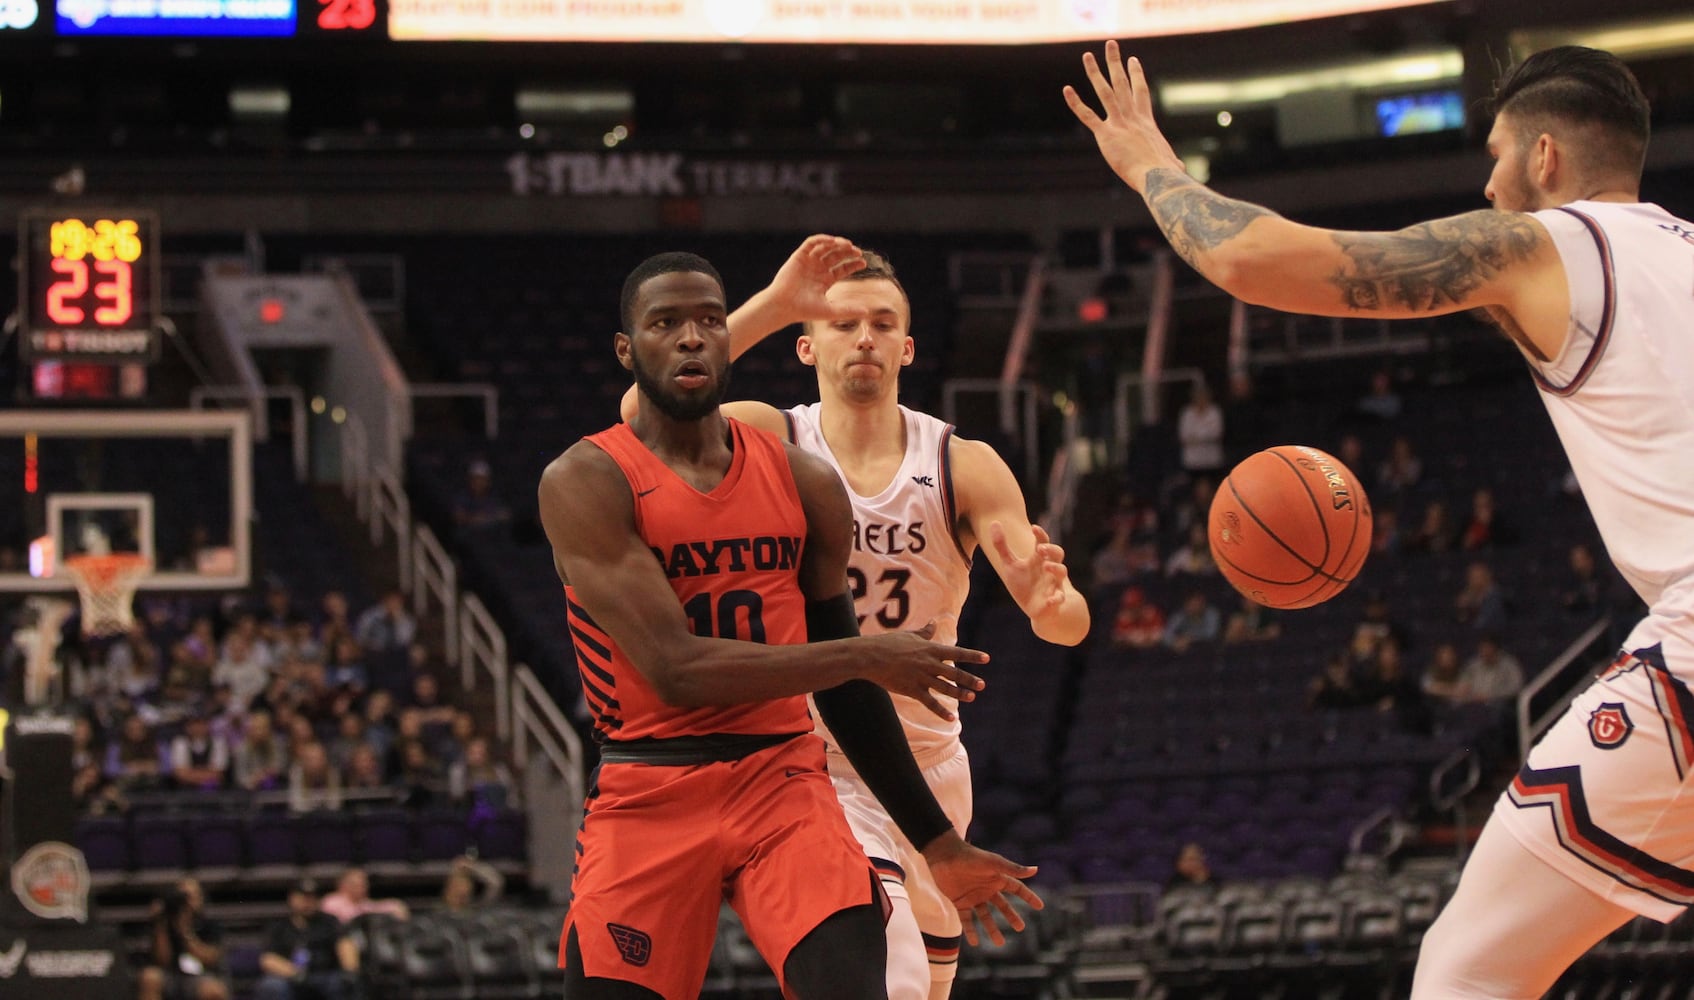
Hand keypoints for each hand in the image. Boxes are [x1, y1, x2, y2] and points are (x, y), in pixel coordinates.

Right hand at [765, 235, 865, 325]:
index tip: (863, 263)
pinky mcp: (799, 256)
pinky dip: (822, 239)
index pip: (842, 268)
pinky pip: (811, 243)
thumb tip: (867, 312)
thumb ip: (848, 310)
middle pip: (836, 255)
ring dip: (837, 244)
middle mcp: (817, 269)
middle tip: (858, 252)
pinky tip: (832, 241)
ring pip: (825, 247)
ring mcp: (808, 261)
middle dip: (848, 252)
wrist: (784, 306)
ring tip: (848, 245)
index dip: (853, 264)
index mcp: (824, 280)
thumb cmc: (804, 310)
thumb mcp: (830, 310)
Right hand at [857, 621, 987, 720]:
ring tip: (972, 697)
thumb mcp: (909, 635)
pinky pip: (930, 703)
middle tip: (982, 684)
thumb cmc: (888, 643)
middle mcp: (929, 664)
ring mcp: (921, 678)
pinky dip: (941, 711)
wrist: (870, 657)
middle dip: (970, 679)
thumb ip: (925, 632)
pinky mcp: (912, 690)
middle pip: (954, 673)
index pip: (957, 653)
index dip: (972, 656)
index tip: (987, 658)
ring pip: (945, 688)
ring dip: (960, 694)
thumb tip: (934, 622)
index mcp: (930, 649)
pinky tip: (952, 718)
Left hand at [922, 833, 1042, 946]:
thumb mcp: (992, 863)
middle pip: (1002, 906)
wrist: (943, 855)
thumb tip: (1035, 870)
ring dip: (992, 929)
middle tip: (1020, 928)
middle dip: (1011, 916)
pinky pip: (967, 920)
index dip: (1028, 897)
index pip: (1017, 889)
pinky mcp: (959, 902)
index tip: (1040, 907)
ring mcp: (973, 896)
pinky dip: (971, 931)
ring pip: (986, 916)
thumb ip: (1012, 869)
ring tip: (999, 944)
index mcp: (996, 878)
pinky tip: (975, 943)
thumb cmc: (970, 857)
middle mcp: (986, 888)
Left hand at [987, 521, 1070, 620]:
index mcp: (1038, 559)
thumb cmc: (1023, 583)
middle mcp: (1049, 568)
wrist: (1034, 607)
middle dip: (1051, 549)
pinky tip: (1050, 600)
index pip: (1043, 542)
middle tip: (1040, 548)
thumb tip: (994, 522)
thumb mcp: (1010, 564)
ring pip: (1062, 572)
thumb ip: (1001, 545)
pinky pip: (1059, 598)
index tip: (1034, 527)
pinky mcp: (1055, 599)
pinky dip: (1056, 598)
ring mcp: (1054, 583)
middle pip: (1058, 553)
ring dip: (1056, 568)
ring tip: (1046, 566)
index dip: (1040, 534)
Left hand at [1062, 40, 1184, 193]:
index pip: (1140, 92)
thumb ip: (1172, 162)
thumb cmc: (1166, 174)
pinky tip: (1066, 90)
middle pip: (1123, 83)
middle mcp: (1132, 117)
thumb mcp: (1171, 163)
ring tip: (1087, 56)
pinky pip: (1088, 116)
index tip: (1132, 59)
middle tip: (1111, 44)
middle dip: (1116, 62)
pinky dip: (1076, 103)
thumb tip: (1179, 169)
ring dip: (1095, 72)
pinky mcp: (1107, 135)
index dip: (1136, 75)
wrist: (1158, 176)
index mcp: (1146, 122)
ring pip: (1105, 92)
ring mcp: (1119, 124)